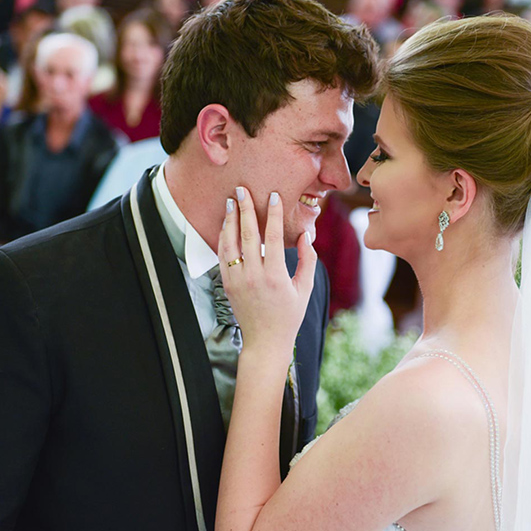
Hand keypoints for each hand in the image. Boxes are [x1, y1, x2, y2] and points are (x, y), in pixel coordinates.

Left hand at [218, 187, 316, 364]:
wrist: (265, 340)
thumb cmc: (289, 315)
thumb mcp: (305, 288)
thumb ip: (308, 260)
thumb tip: (307, 235)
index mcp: (275, 276)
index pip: (273, 237)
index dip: (273, 214)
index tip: (273, 196)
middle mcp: (253, 276)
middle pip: (247, 235)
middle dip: (245, 209)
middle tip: (242, 189)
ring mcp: (237, 280)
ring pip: (230, 243)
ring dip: (230, 220)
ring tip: (232, 202)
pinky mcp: (227, 284)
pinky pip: (223, 256)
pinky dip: (224, 238)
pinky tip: (226, 225)